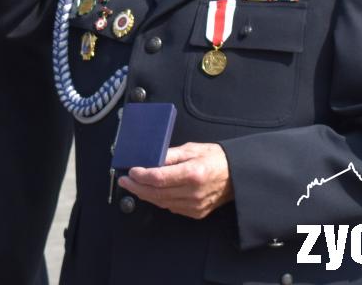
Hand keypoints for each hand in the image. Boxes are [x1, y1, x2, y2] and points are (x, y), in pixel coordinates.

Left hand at [117, 142, 232, 219]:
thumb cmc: (216, 158)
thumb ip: (170, 155)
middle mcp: (193, 192)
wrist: (237, 176)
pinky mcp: (196, 213)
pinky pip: (171, 207)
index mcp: (193, 173)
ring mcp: (194, 205)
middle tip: (124, 180)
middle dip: (137, 187)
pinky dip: (159, 200)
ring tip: (133, 186)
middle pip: (157, 193)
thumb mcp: (192, 149)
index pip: (159, 178)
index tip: (131, 170)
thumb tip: (150, 158)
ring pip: (161, 202)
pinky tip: (151, 192)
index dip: (141, 175)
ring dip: (145, 195)